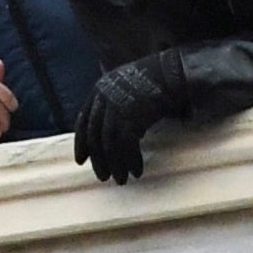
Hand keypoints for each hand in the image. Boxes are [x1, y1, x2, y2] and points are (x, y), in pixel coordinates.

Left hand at [74, 59, 174, 182]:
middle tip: (104, 177)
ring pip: (109, 143)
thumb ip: (116, 108)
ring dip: (116, 165)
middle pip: (95, 135)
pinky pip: (126, 145)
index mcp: (99, 89)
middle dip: (99, 160)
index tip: (81, 161)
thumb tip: (115, 136)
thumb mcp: (126, 91)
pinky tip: (136, 171)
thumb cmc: (153, 83)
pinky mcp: (132, 115)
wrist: (172, 73)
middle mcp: (104, 97)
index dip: (81, 143)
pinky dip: (131, 161)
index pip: (83, 121)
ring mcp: (117, 106)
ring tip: (122, 179)